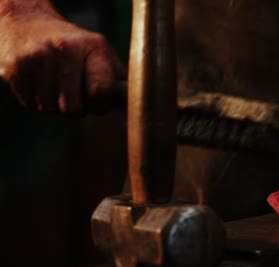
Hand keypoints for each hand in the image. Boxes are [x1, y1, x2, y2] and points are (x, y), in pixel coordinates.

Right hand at [0, 2, 123, 113]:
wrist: (26, 22)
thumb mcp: (101, 55)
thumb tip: (141, 109)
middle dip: (76, 108)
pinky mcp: (15, 68)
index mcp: (93, 47)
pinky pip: (30, 105)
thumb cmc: (74, 47)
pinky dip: (36, 101)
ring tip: (56, 84)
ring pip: (50, 109)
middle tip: (74, 91)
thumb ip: (120, 82)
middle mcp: (64, 49)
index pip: (101, 92)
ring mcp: (37, 58)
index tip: (98, 100)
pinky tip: (40, 83)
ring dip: (55, 105)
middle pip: (73, 109)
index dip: (100, 105)